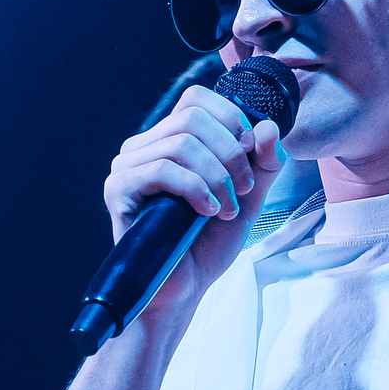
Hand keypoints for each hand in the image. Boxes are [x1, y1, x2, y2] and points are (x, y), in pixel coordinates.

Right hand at [104, 84, 284, 318]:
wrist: (184, 290)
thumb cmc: (208, 244)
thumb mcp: (248, 197)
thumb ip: (263, 162)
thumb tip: (269, 127)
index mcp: (169, 140)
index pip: (197, 99)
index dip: (230, 118)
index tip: (250, 155)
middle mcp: (144, 147)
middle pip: (192, 116)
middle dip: (231, 152)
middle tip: (242, 189)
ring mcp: (127, 167)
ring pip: (181, 142)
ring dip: (217, 175)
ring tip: (226, 208)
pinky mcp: (119, 190)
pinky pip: (162, 170)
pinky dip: (195, 188)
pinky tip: (207, 212)